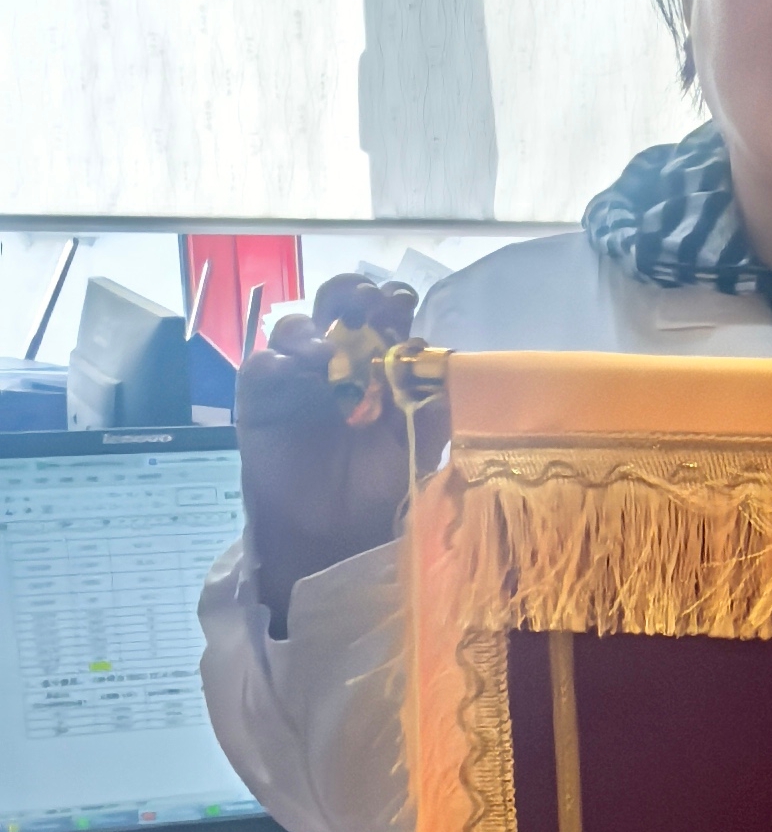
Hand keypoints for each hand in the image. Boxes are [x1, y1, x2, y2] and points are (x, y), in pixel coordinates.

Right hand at [236, 277, 449, 628]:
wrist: (335, 536)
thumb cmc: (379, 489)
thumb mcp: (419, 447)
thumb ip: (435, 408)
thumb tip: (453, 365)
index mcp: (378, 366)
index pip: (382, 319)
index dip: (388, 304)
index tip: (399, 302)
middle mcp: (336, 362)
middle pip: (334, 308)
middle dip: (347, 295)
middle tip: (363, 305)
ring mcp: (295, 378)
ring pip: (295, 329)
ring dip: (312, 331)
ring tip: (329, 355)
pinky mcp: (259, 400)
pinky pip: (259, 366)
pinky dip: (274, 361)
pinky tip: (293, 371)